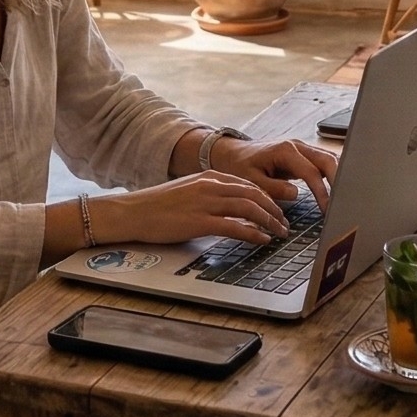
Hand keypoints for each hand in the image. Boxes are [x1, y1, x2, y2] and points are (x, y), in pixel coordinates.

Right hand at [92, 171, 292, 245]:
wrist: (132, 212)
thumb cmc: (156, 207)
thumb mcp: (187, 192)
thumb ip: (209, 197)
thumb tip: (229, 211)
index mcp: (208, 176)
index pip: (247, 184)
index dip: (267, 197)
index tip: (276, 209)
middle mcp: (210, 186)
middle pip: (254, 194)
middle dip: (274, 210)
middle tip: (284, 223)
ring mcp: (205, 203)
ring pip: (249, 208)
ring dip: (269, 221)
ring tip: (279, 233)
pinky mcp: (200, 222)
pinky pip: (235, 226)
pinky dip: (253, 233)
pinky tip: (262, 240)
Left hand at [210, 135, 338, 213]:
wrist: (233, 154)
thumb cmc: (240, 166)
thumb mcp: (251, 181)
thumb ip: (273, 188)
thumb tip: (295, 194)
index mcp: (285, 151)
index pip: (311, 172)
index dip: (322, 192)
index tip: (327, 209)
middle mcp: (297, 146)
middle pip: (328, 160)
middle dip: (339, 181)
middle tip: (344, 204)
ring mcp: (302, 149)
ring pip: (329, 159)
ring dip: (339, 177)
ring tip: (344, 199)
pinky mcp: (304, 155)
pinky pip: (324, 163)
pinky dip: (333, 175)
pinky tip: (338, 191)